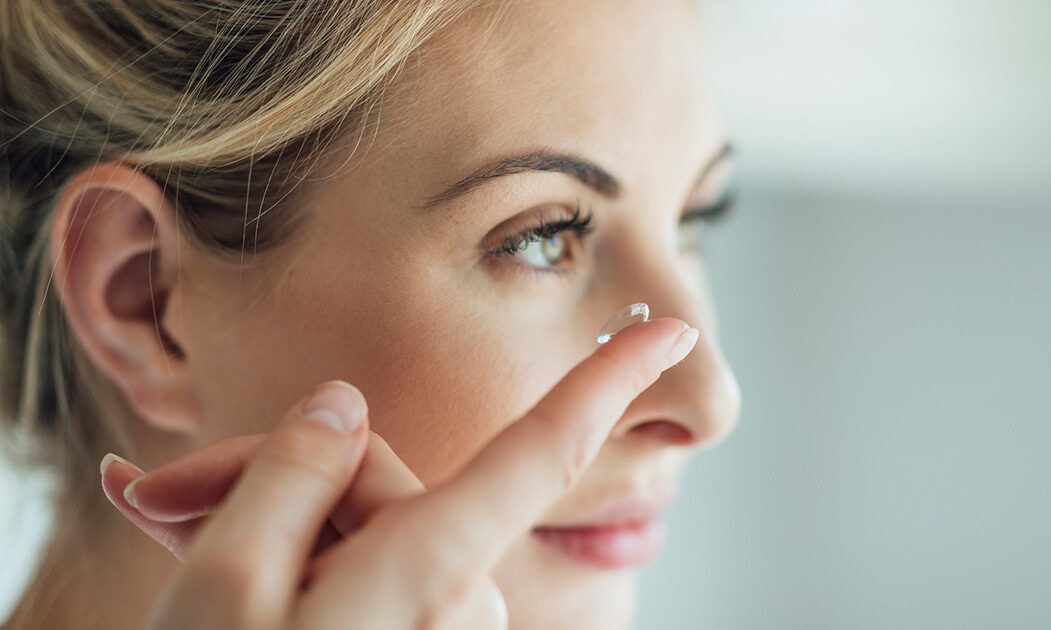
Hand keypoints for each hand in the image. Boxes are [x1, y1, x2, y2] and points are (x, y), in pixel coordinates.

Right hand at [99, 317, 698, 628]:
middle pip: (383, 482)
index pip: (544, 451)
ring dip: (270, 526)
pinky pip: (370, 575)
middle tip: (154, 498)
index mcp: (429, 571)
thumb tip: (343, 405)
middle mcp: (457, 603)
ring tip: (168, 538)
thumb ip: (291, 473)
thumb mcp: (222, 584)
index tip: (674, 332)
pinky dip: (296, 565)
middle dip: (273, 476)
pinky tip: (213, 573)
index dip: (607, 381)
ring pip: (365, 529)